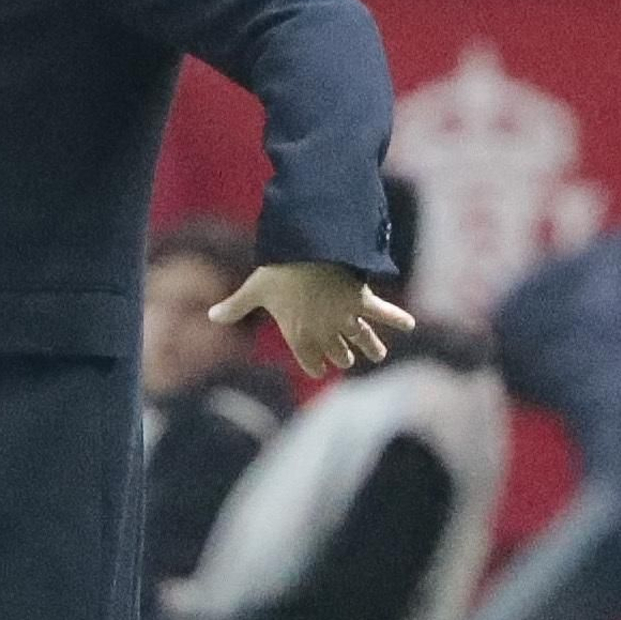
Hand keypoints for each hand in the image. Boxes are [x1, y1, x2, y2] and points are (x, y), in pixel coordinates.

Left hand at [209, 261, 414, 379]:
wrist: (310, 250)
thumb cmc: (279, 271)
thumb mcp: (255, 289)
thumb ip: (235, 307)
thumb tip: (210, 316)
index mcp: (299, 334)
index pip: (310, 360)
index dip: (315, 365)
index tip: (320, 369)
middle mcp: (325, 331)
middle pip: (339, 353)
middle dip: (343, 356)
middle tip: (348, 359)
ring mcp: (345, 318)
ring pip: (362, 339)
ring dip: (371, 347)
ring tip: (378, 355)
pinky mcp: (362, 301)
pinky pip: (383, 313)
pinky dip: (397, 318)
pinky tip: (410, 325)